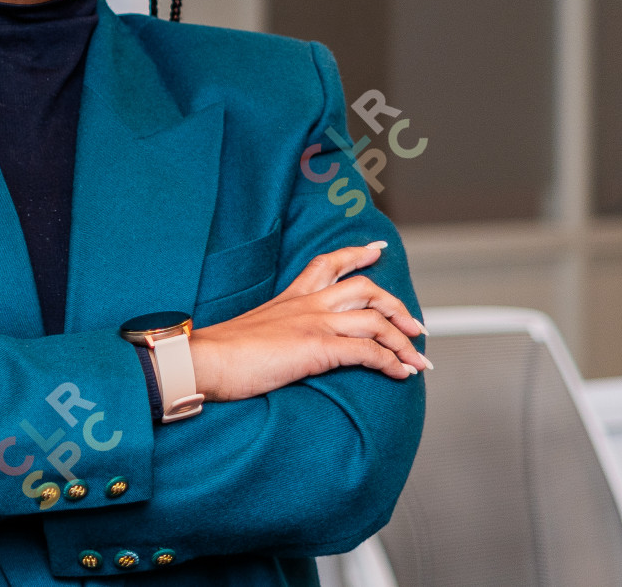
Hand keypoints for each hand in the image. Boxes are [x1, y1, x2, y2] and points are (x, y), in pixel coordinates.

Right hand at [188, 241, 431, 401]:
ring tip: (417, 359)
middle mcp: (306, 304)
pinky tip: (400, 374)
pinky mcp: (317, 347)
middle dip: (396, 305)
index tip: (376, 249)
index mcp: (289, 298)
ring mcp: (313, 323)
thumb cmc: (220, 354)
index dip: (356, 253)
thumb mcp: (252, 332)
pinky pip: (368, 350)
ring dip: (403, 341)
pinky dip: (391, 362)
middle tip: (414, 325)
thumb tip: (280, 349)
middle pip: (364, 287)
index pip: (327, 264)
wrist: (204, 360)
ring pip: (375, 319)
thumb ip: (274, 333)